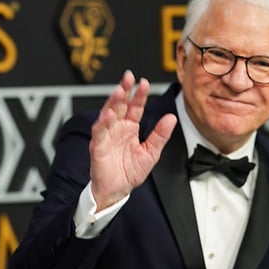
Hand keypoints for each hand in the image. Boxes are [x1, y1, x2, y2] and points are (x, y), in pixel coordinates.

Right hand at [89, 71, 176, 208]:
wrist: (117, 191)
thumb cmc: (130, 172)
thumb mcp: (151, 153)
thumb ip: (160, 135)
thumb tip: (171, 118)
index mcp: (130, 128)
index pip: (135, 107)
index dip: (139, 95)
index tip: (144, 82)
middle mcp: (117, 129)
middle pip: (120, 105)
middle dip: (124, 90)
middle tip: (128, 78)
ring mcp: (106, 136)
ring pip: (108, 115)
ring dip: (112, 102)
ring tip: (119, 91)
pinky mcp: (98, 147)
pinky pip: (99, 133)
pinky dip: (103, 124)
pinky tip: (108, 115)